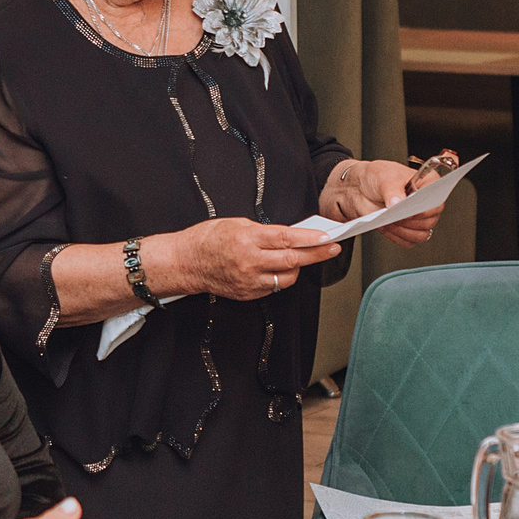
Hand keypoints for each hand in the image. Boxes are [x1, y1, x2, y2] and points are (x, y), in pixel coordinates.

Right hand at [159, 218, 340, 301]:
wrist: (186, 263)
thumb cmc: (207, 239)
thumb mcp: (236, 224)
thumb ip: (264, 231)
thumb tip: (288, 235)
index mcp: (247, 240)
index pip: (286, 239)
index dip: (310, 240)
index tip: (326, 238)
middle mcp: (250, 262)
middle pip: (292, 260)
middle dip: (316, 254)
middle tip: (332, 249)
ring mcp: (249, 281)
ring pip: (286, 278)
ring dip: (297, 267)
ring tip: (298, 257)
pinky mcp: (248, 294)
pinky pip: (273, 287)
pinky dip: (279, 278)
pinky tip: (277, 269)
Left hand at [322, 160, 443, 248]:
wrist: (360, 188)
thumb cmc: (376, 177)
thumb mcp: (383, 178)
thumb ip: (392, 190)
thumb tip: (397, 203)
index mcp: (428, 183)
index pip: (437, 200)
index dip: (425, 208)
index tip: (409, 209)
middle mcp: (426, 202)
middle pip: (429, 221)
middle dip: (410, 221)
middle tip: (394, 215)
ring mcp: (418, 218)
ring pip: (421, 234)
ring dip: (404, 230)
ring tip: (388, 220)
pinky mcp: (406, 230)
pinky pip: (408, 242)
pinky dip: (397, 236)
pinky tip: (386, 226)